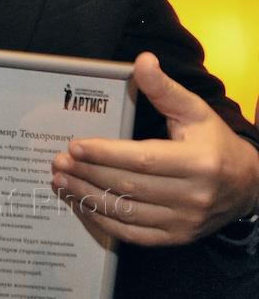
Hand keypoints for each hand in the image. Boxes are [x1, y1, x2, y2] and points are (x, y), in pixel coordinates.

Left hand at [51, 52, 258, 246]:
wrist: (248, 186)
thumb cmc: (214, 143)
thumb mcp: (195, 111)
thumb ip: (164, 88)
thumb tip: (142, 60)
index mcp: (198, 163)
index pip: (142, 160)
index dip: (105, 153)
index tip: (74, 146)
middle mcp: (193, 196)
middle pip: (129, 187)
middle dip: (88, 173)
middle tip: (58, 162)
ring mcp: (185, 222)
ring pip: (127, 212)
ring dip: (88, 196)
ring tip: (61, 180)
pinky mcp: (177, 238)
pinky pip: (134, 235)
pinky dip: (104, 221)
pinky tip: (82, 204)